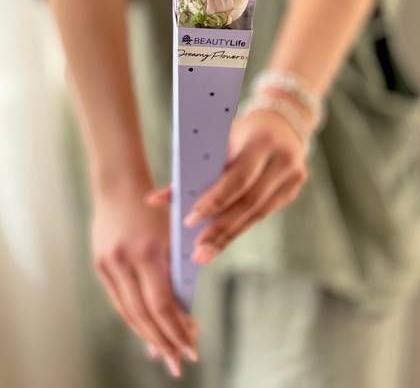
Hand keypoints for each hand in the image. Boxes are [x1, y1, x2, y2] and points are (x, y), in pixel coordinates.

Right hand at [91, 168, 198, 377]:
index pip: (162, 304)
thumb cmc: (156, 206)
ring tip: (164, 354)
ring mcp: (107, 264)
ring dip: (147, 336)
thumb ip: (177, 270)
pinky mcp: (99, 264)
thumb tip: (183, 312)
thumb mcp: (172, 234)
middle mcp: (124, 261)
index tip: (192, 349)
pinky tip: (146, 331)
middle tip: (179, 364)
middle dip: (164, 342)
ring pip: (128, 311)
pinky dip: (134, 318)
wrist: (119, 184)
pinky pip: (118, 300)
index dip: (177, 330)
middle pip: (144, 315)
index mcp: (147, 251)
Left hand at [147, 106, 308, 264]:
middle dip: (221, 228)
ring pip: (258, 213)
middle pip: (249, 202)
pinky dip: (241, 226)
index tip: (190, 221)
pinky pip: (263, 213)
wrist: (281, 123)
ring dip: (229, 235)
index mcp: (261, 141)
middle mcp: (282, 160)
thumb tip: (153, 200)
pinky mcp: (293, 190)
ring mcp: (293, 177)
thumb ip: (189, 168)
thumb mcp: (218, 139)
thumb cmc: (240, 131)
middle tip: (198, 251)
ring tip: (205, 253)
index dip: (215, 202)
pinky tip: (222, 240)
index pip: (238, 178)